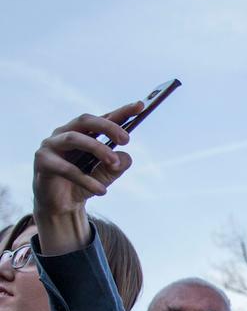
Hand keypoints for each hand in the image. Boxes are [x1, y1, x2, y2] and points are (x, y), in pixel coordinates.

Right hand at [32, 103, 140, 252]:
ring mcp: (51, 145)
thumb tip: (126, 156)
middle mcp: (65, 133)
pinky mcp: (43, 162)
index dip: (122, 112)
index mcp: (83, 132)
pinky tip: (101, 190)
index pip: (103, 118)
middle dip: (108, 127)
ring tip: (114, 163)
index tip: (140, 106)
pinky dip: (86, 179)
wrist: (61, 205)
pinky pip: (66, 168)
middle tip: (126, 140)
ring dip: (98, 149)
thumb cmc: (84, 183)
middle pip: (86, 120)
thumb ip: (118, 164)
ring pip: (74, 138)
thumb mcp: (107, 174)